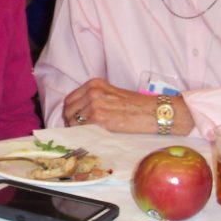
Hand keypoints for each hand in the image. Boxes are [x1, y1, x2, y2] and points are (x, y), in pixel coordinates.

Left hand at [61, 78, 192, 134]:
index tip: (74, 120)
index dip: (70, 111)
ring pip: (72, 121)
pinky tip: (91, 136)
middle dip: (70, 121)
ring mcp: (94, 104)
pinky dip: (83, 134)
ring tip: (86, 134)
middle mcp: (92, 91)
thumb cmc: (136, 106)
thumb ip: (95, 99)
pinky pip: (81, 128)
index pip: (70, 99)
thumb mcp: (112, 94)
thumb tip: (79, 113)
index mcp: (94, 84)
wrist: (153, 112)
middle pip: (68, 110)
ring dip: (77, 129)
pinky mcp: (99, 118)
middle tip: (79, 130)